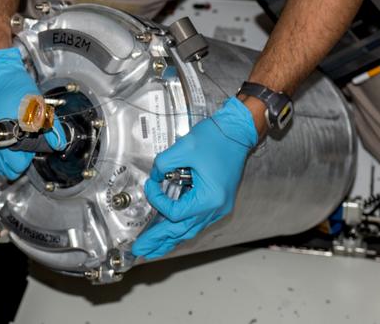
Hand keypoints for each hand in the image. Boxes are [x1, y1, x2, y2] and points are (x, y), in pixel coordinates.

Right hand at [0, 47, 65, 179]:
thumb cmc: (13, 85)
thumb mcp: (38, 106)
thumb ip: (51, 128)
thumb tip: (58, 143)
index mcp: (0, 136)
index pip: (16, 166)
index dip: (27, 155)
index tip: (30, 140)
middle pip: (6, 170)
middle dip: (17, 157)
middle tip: (23, 137)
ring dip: (7, 156)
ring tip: (14, 135)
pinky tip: (5, 136)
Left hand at [131, 97, 256, 259]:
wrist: (238, 131)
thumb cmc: (217, 139)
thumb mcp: (184, 148)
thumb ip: (164, 164)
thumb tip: (155, 177)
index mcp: (209, 199)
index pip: (175, 213)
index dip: (158, 201)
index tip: (151, 186)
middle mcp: (216, 208)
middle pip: (183, 231)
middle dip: (160, 241)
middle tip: (141, 249)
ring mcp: (219, 207)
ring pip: (191, 230)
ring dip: (171, 239)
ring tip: (154, 249)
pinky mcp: (218, 202)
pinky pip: (197, 221)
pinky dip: (182, 228)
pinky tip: (172, 233)